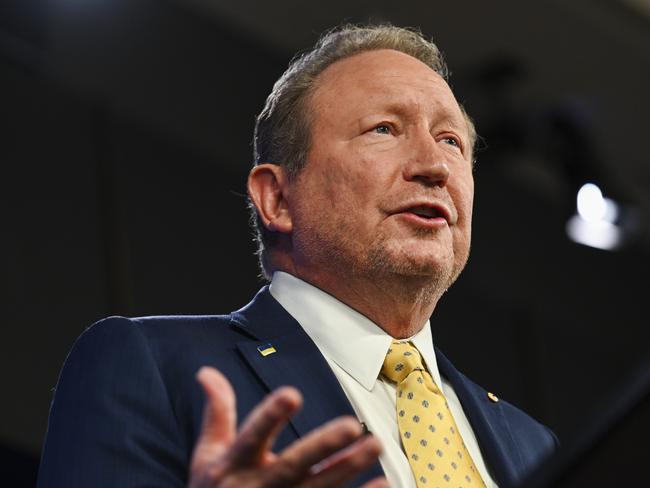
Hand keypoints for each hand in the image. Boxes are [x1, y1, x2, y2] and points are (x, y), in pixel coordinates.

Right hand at [188, 367, 386, 487]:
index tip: (291, 394)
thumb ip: (217, 412)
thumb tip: (207, 371)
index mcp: (235, 464)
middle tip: (352, 425)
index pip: (253, 435)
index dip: (270, 416)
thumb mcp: (208, 454)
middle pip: (294, 465)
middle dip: (322, 446)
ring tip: (377, 444)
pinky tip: (384, 484)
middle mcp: (260, 486)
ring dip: (349, 467)